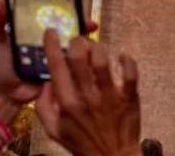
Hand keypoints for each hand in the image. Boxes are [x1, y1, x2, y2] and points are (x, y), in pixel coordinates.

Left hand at [0, 0, 98, 120]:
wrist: (2, 94)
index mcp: (35, 30)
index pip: (53, 15)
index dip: (64, 8)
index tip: (73, 3)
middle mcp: (49, 40)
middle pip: (69, 28)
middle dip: (80, 24)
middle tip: (89, 23)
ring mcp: (56, 56)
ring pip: (75, 45)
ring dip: (84, 41)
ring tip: (90, 40)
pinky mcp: (60, 72)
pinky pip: (73, 64)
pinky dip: (83, 60)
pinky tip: (90, 57)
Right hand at [36, 30, 140, 155]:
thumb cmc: (81, 142)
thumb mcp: (54, 130)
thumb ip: (44, 106)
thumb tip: (45, 81)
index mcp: (67, 103)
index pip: (57, 68)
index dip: (52, 46)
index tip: (51, 32)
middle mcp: (87, 97)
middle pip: (80, 58)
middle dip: (78, 43)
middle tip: (79, 41)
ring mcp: (110, 96)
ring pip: (103, 61)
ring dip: (99, 49)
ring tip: (97, 49)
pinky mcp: (129, 97)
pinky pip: (130, 72)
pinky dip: (127, 59)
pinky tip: (122, 55)